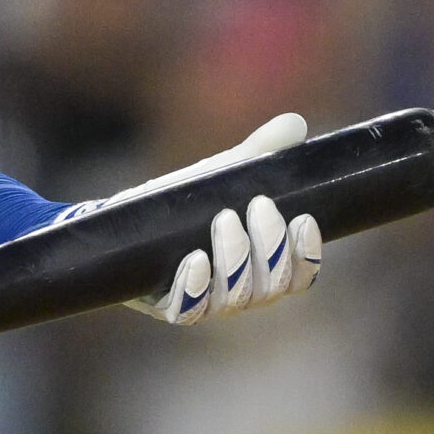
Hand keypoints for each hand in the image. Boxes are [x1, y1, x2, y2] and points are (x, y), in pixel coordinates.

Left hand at [125, 115, 323, 325]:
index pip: (301, 275)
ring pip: (235, 298)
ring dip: (235, 259)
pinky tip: (195, 259)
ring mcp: (207, 303)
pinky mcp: (168, 306)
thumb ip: (260, 153)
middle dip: (271, 246)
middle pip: (272, 286)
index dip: (308, 253)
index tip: (303, 217)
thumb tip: (294, 123)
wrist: (125, 217)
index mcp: (265, 267)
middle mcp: (242, 292)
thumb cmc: (184, 201)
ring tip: (224, 217)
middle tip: (259, 203)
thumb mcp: (223, 175)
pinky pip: (188, 309)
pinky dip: (195, 286)